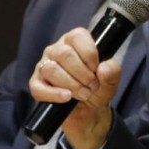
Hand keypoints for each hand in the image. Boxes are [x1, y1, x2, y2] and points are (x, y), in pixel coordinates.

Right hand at [28, 28, 121, 148]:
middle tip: (92, 85)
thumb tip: (103, 69)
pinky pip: (39, 88)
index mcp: (75, 41)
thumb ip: (112, 70)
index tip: (97, 69)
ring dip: (71, 85)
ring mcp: (44, 66)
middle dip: (82, 73)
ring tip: (84, 94)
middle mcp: (57, 50)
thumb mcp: (112, 79)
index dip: (89, 54)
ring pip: (51, 69)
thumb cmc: (99, 88)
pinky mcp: (36, 84)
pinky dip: (55, 94)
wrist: (89, 112)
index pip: (77, 36)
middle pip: (64, 53)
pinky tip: (67, 98)